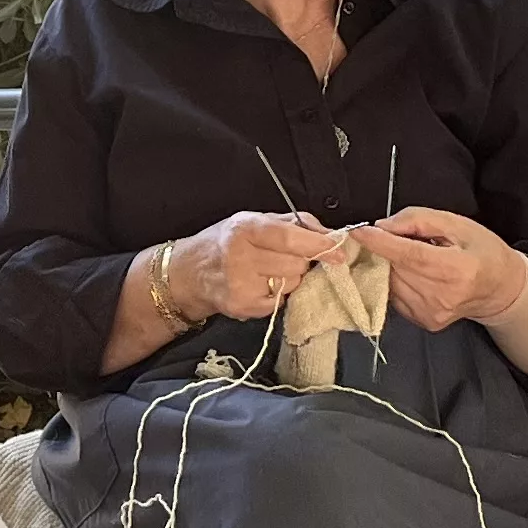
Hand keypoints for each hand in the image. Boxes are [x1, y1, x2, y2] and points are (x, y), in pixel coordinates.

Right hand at [159, 210, 342, 323]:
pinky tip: (261, 285)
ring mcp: (241, 285)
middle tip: (286, 257)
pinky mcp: (243, 307)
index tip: (338, 250)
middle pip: (296, 264)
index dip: (318, 245)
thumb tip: (328, 234)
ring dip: (290, 278)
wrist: (188, 273)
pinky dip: (278, 294)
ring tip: (269, 271)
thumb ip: (293, 223)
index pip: (290, 238)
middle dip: (301, 261)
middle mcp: (240, 256)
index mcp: (244, 229)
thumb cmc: (225, 242)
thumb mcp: (253, 220)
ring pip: (291, 284)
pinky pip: (280, 301)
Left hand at [354, 207, 527, 330]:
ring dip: (392, 267)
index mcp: (456, 269)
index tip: (360, 232)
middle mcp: (442, 296)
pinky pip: (395, 296)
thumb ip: (420, 220)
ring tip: (414, 257)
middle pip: (396, 268)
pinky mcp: (424, 321)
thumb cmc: (484, 252)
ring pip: (391, 283)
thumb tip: (384, 226)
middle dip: (387, 250)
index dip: (380, 242)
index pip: (408, 255)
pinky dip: (397, 281)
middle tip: (401, 238)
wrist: (501, 289)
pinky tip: (415, 274)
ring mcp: (431, 312)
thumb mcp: (459, 224)